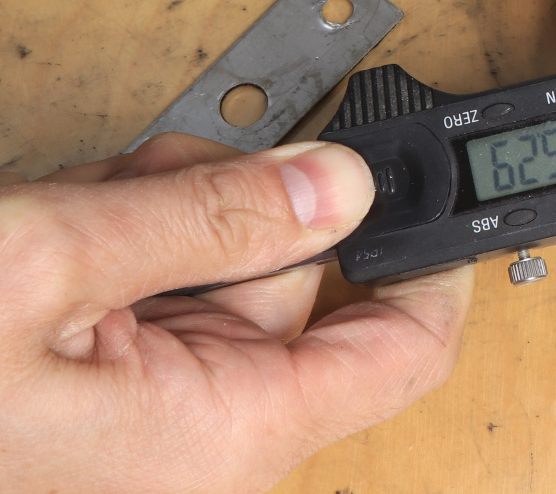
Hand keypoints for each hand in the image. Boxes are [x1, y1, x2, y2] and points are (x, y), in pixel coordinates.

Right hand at [0, 134, 472, 493]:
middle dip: (238, 207)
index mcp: (221, 437)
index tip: (439, 184)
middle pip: (301, 284)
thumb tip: (340, 184)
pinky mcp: (98, 370)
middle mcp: (199, 431)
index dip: (438, 263)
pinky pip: (159, 272)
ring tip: (72, 208)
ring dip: (162, 208)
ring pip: (221, 261)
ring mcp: (146, 400)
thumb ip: (213, 216)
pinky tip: (56, 220)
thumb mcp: (51, 266)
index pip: (402, 354)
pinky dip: (122, 226)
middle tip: (154, 183)